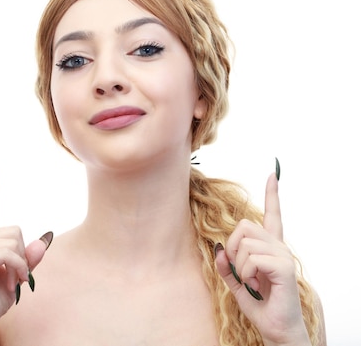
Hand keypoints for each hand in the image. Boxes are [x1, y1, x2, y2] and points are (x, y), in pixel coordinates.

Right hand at [0, 161, 49, 345]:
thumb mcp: (17, 277)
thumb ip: (29, 259)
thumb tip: (44, 240)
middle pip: (15, 230)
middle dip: (23, 255)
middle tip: (16, 277)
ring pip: (13, 242)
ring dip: (21, 266)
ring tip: (12, 282)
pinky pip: (7, 254)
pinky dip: (17, 269)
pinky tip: (12, 282)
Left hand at [214, 172, 310, 345]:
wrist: (275, 328)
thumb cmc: (260, 305)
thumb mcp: (235, 282)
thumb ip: (225, 265)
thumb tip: (218, 247)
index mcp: (269, 247)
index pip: (272, 215)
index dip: (272, 194)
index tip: (272, 174)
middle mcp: (278, 246)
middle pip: (244, 226)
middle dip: (232, 247)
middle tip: (239, 270)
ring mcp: (283, 255)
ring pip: (245, 242)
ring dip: (239, 265)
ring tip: (250, 281)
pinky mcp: (284, 266)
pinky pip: (252, 258)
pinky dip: (246, 273)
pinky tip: (254, 284)